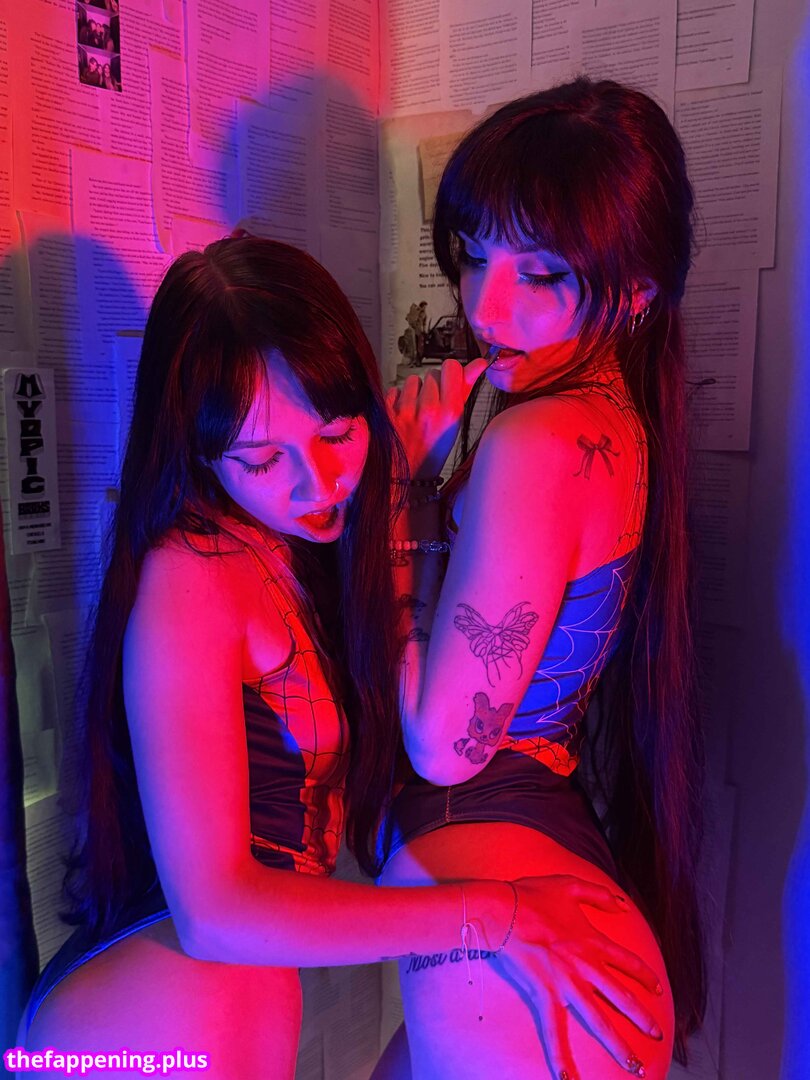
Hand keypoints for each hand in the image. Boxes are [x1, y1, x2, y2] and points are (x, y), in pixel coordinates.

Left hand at [386, 357, 487, 478]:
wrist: (407, 475)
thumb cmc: (434, 448)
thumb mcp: (456, 423)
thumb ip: (465, 389)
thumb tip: (479, 363)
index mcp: (451, 411)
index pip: (451, 367)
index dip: (450, 372)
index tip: (449, 383)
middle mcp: (429, 409)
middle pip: (431, 373)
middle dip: (432, 386)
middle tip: (431, 407)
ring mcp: (406, 410)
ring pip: (412, 380)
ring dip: (414, 392)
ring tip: (416, 412)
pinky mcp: (387, 412)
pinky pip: (394, 390)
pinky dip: (397, 400)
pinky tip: (402, 416)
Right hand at [503, 875, 664, 1077]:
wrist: (504, 909)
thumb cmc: (532, 895)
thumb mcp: (569, 885)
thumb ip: (598, 894)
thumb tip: (622, 905)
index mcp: (592, 940)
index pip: (626, 962)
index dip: (644, 976)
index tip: (656, 989)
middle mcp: (585, 966)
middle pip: (620, 997)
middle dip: (641, 1018)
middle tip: (657, 1034)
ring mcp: (567, 983)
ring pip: (599, 1020)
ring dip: (619, 1045)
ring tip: (636, 1067)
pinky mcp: (545, 994)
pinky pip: (554, 1031)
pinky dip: (561, 1057)